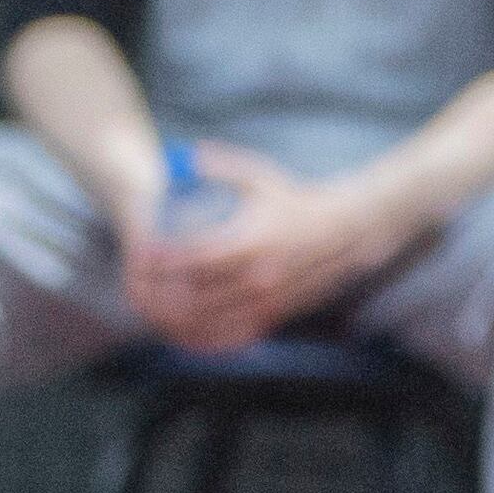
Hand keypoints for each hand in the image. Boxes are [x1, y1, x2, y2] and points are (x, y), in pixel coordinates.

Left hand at [120, 146, 385, 350]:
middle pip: (197, 294)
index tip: (143, 254)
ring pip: (214, 320)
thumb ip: (223, 168)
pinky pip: (238, 333)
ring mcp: (270, 297)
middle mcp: (258, 275)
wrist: (351, 227)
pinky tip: (191, 335)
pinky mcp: (280, 311)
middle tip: (142, 287)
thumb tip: (186, 155)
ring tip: (158, 313)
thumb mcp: (263, 178)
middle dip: (165, 294)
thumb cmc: (301, 200)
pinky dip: (211, 337)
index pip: (193, 257)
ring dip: (182, 320)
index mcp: (250, 242)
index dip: (163, 260)